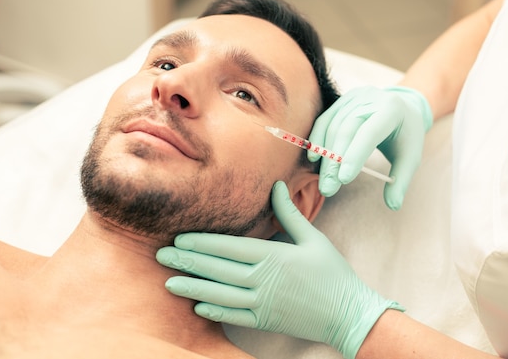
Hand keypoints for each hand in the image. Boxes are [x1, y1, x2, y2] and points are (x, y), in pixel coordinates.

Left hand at [156, 181, 402, 358]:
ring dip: (193, 287)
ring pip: (219, 294)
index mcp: (273, 257)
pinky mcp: (265, 321)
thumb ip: (290, 214)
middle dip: (187, 262)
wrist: (348, 313)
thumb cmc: (332, 273)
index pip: (228, 248)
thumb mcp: (313, 239)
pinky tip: (197, 306)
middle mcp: (263, 280)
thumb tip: (276, 187)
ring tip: (169, 282)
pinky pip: (234, 317)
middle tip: (160, 256)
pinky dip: (214, 311)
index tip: (180, 239)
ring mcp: (262, 303)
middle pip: (217, 270)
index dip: (201, 243)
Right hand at [309, 85, 431, 209]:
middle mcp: (371, 98)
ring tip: (325, 182)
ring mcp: (354, 96)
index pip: (370, 132)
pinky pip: (324, 120)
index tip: (344, 180)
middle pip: (346, 130)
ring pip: (333, 126)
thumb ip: (401, 181)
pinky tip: (314, 158)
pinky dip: (317, 139)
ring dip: (325, 156)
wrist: (403, 107)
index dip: (355, 155)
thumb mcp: (410, 157)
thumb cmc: (406, 135)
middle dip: (335, 162)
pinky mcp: (342, 100)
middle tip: (328, 189)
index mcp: (392, 109)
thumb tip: (394, 206)